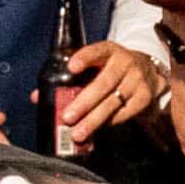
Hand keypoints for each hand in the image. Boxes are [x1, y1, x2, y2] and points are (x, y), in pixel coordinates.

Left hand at [49, 42, 163, 154]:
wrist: (147, 71)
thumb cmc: (111, 68)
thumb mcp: (96, 64)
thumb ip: (70, 77)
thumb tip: (37, 96)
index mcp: (109, 50)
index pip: (97, 50)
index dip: (84, 58)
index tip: (71, 67)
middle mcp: (125, 62)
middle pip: (103, 83)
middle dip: (84, 102)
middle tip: (67, 117)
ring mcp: (137, 80)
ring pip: (113, 103)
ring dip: (93, 120)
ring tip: (78, 133)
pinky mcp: (144, 96)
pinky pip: (124, 113)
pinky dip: (109, 122)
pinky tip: (97, 129)